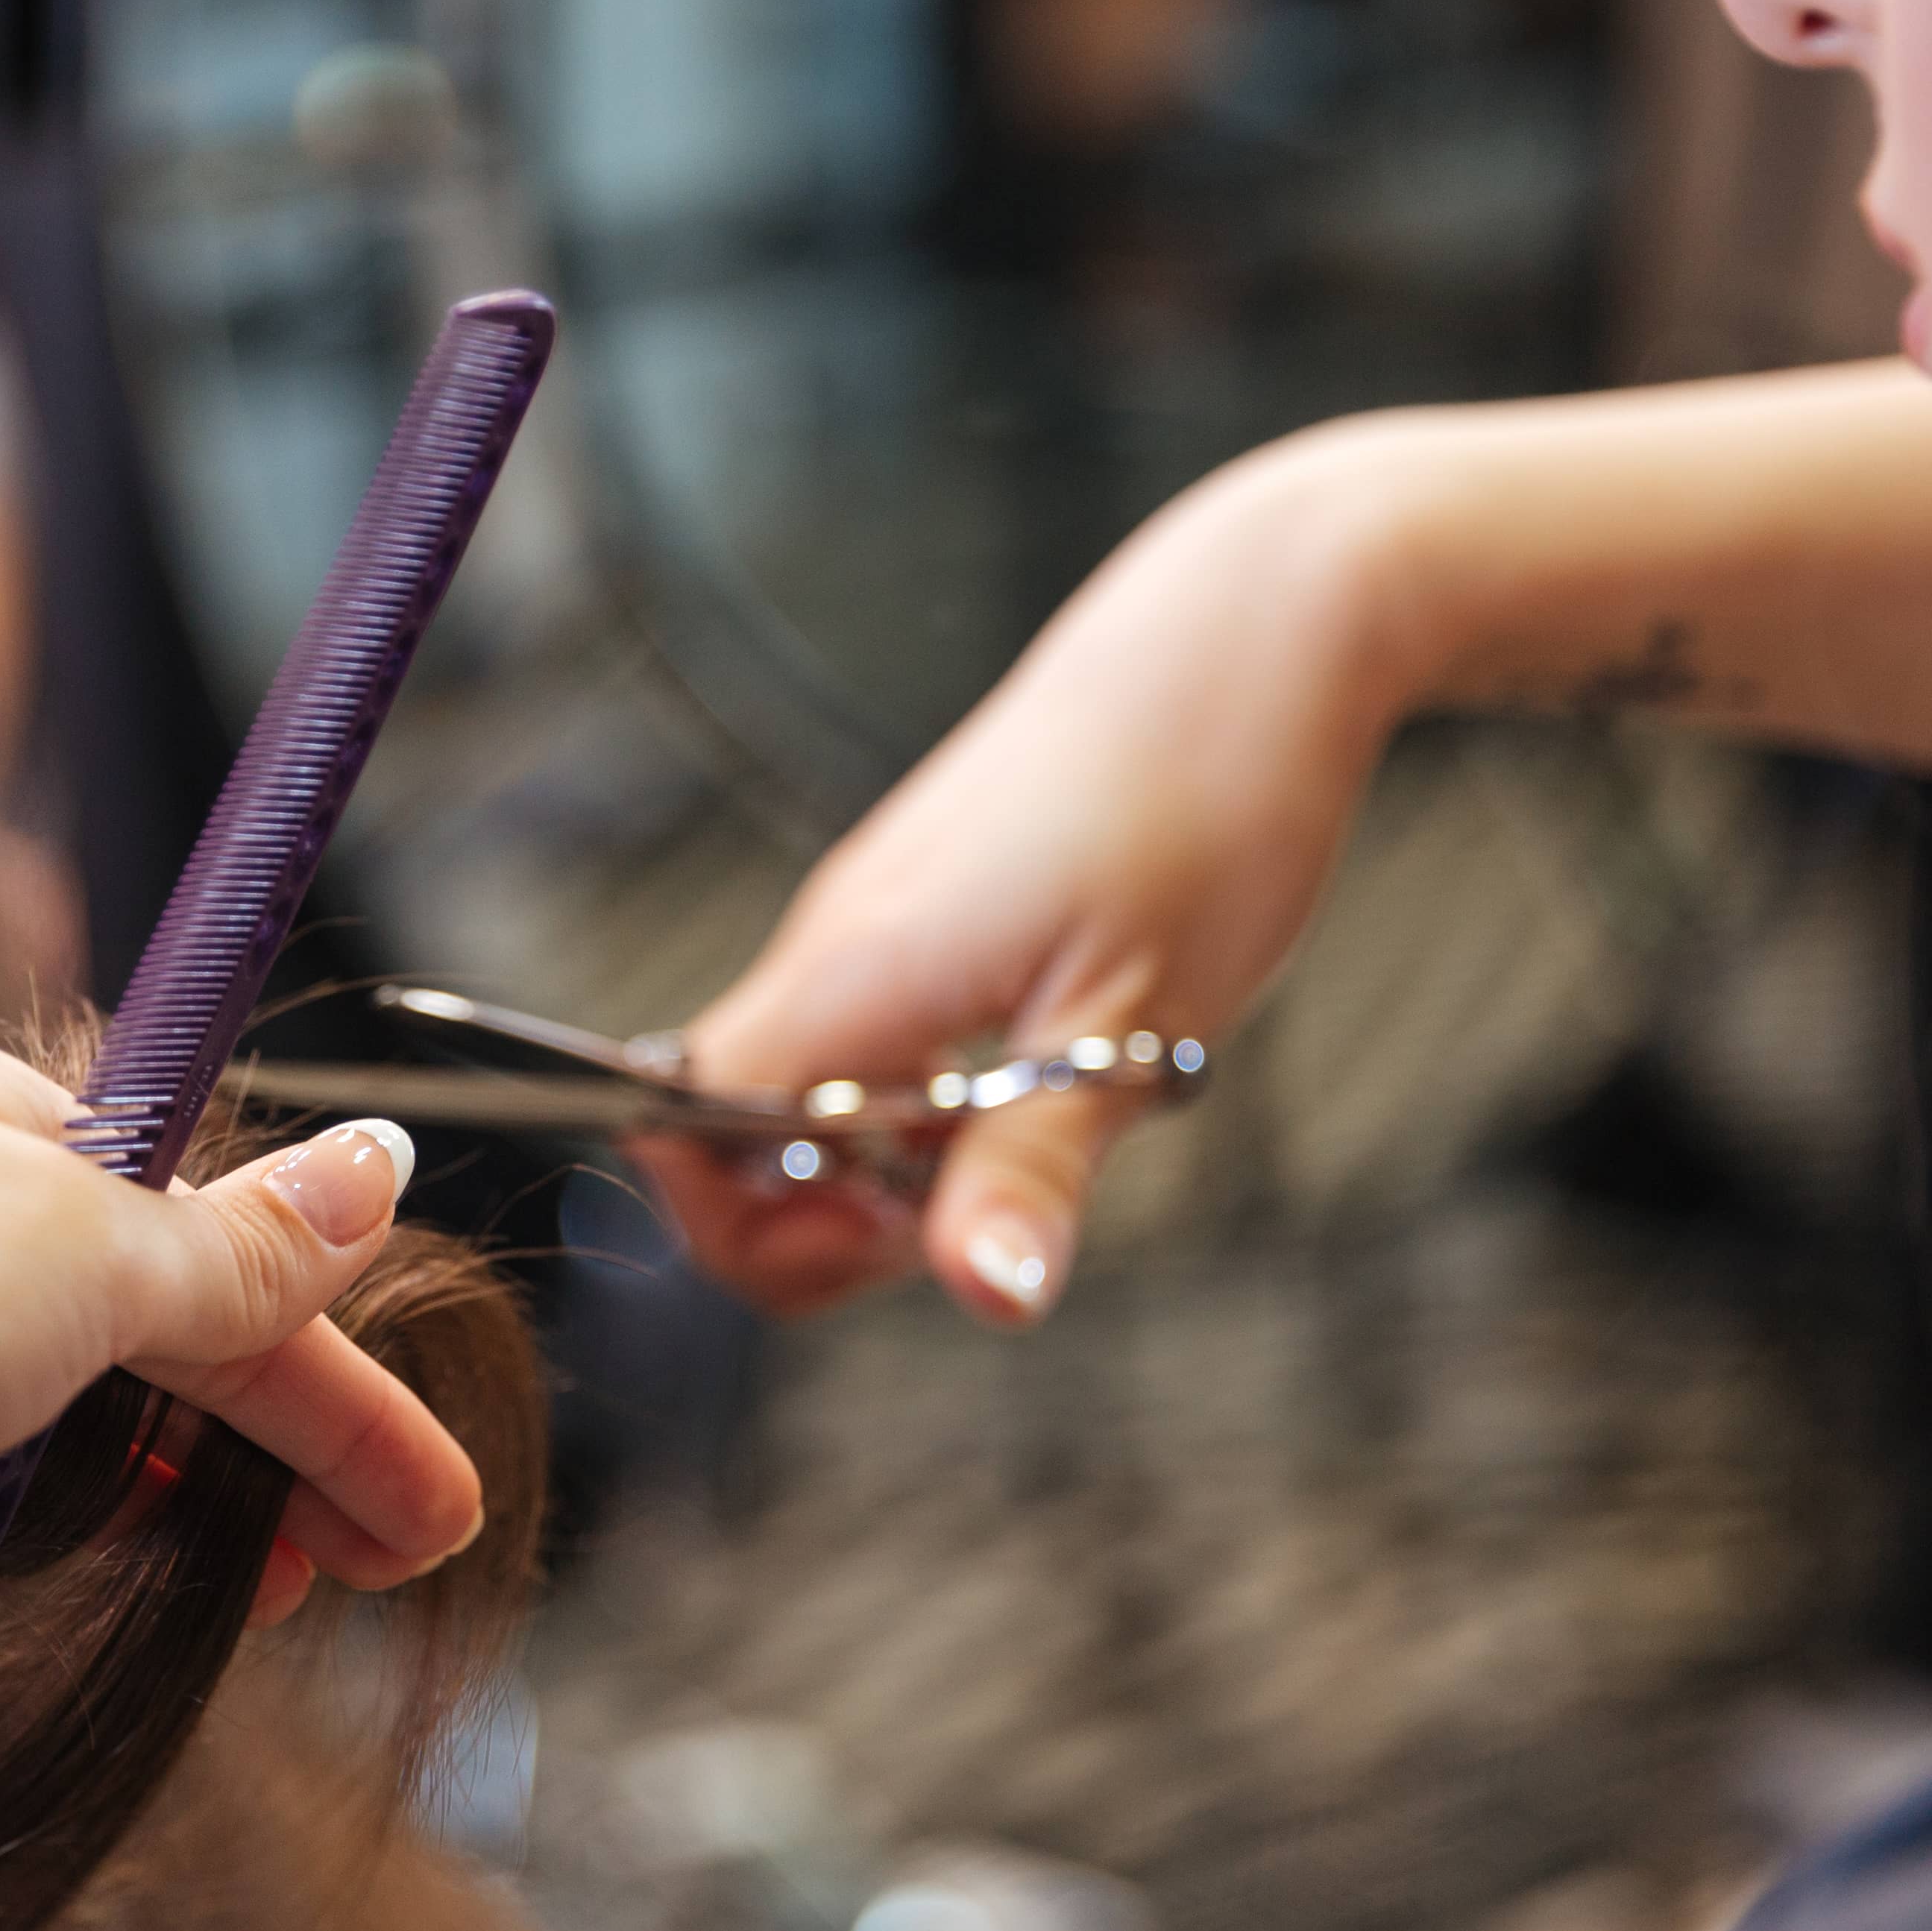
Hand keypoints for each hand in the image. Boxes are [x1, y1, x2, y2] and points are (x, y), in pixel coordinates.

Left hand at [0, 1042, 476, 1624]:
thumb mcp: (81, 1259)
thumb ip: (234, 1246)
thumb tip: (381, 1157)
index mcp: (1, 1114)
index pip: (224, 1253)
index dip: (342, 1391)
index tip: (430, 1524)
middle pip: (149, 1322)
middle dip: (280, 1448)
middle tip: (371, 1581)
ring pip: (51, 1391)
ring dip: (170, 1481)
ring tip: (251, 1593)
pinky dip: (47, 1500)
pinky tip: (74, 1551)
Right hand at [651, 420, 1429, 1325]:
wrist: (1248, 630)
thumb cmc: (1209, 805)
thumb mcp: (1137, 1024)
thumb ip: (1036, 1167)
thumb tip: (986, 1300)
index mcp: (858, 969)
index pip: (683, 1127)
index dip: (749, 1226)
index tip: (896, 1240)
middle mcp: (835, 938)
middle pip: (727, 1127)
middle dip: (823, 1216)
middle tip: (979, 1211)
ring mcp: (872, 916)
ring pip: (804, 1088)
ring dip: (885, 1160)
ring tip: (1029, 1134)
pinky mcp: (919, 903)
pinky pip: (864, 1036)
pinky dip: (921, 1096)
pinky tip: (1037, 1073)